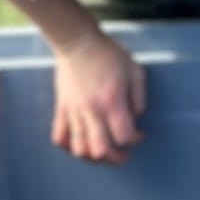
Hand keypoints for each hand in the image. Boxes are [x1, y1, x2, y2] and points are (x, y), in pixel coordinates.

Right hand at [51, 28, 145, 165]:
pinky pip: (60, 138)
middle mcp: (92, 110)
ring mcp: (74, 111)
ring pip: (80, 150)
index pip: (124, 136)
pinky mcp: (61, 109)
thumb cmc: (108, 54)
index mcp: (112, 100)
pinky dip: (69, 147)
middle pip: (102, 151)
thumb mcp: (134, 70)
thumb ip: (139, 97)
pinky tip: (80, 143)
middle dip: (116, 158)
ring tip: (102, 150)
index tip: (138, 133)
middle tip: (122, 152)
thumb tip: (136, 118)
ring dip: (93, 156)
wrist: (77, 42)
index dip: (135, 140)